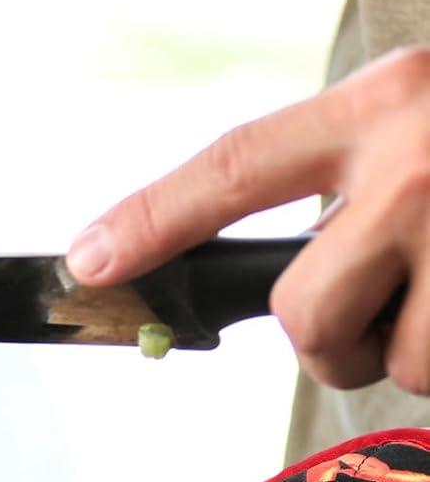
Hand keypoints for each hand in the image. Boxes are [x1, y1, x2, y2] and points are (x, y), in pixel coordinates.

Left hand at [64, 47, 429, 393]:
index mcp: (381, 106)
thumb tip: (239, 272)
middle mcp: (414, 160)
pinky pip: (426, 375)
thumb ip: (335, 176)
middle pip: (298, 310)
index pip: (234, 168)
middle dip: (327, 338)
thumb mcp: (413, 125)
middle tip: (381, 307)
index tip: (85, 263)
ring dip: (397, 350)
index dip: (152, 222)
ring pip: (367, 357)